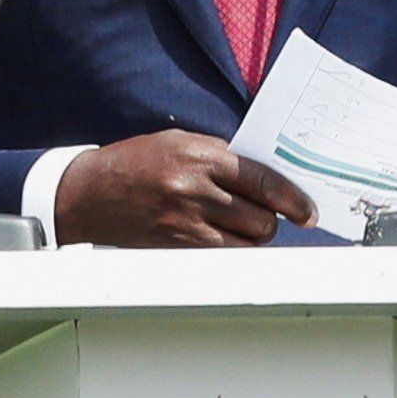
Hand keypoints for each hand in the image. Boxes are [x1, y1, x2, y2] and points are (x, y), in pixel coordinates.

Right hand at [55, 131, 316, 247]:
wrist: (89, 193)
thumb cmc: (137, 162)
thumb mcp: (179, 143)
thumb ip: (221, 156)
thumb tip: (265, 175)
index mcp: (199, 156)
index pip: (263, 180)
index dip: (292, 199)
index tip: (308, 211)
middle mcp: (195, 190)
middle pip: (261, 218)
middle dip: (273, 219)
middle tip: (270, 215)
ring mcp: (185, 222)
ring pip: (246, 241)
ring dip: (255, 236)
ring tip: (246, 225)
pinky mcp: (177, 246)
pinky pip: (223, 254)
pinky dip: (233, 248)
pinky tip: (227, 237)